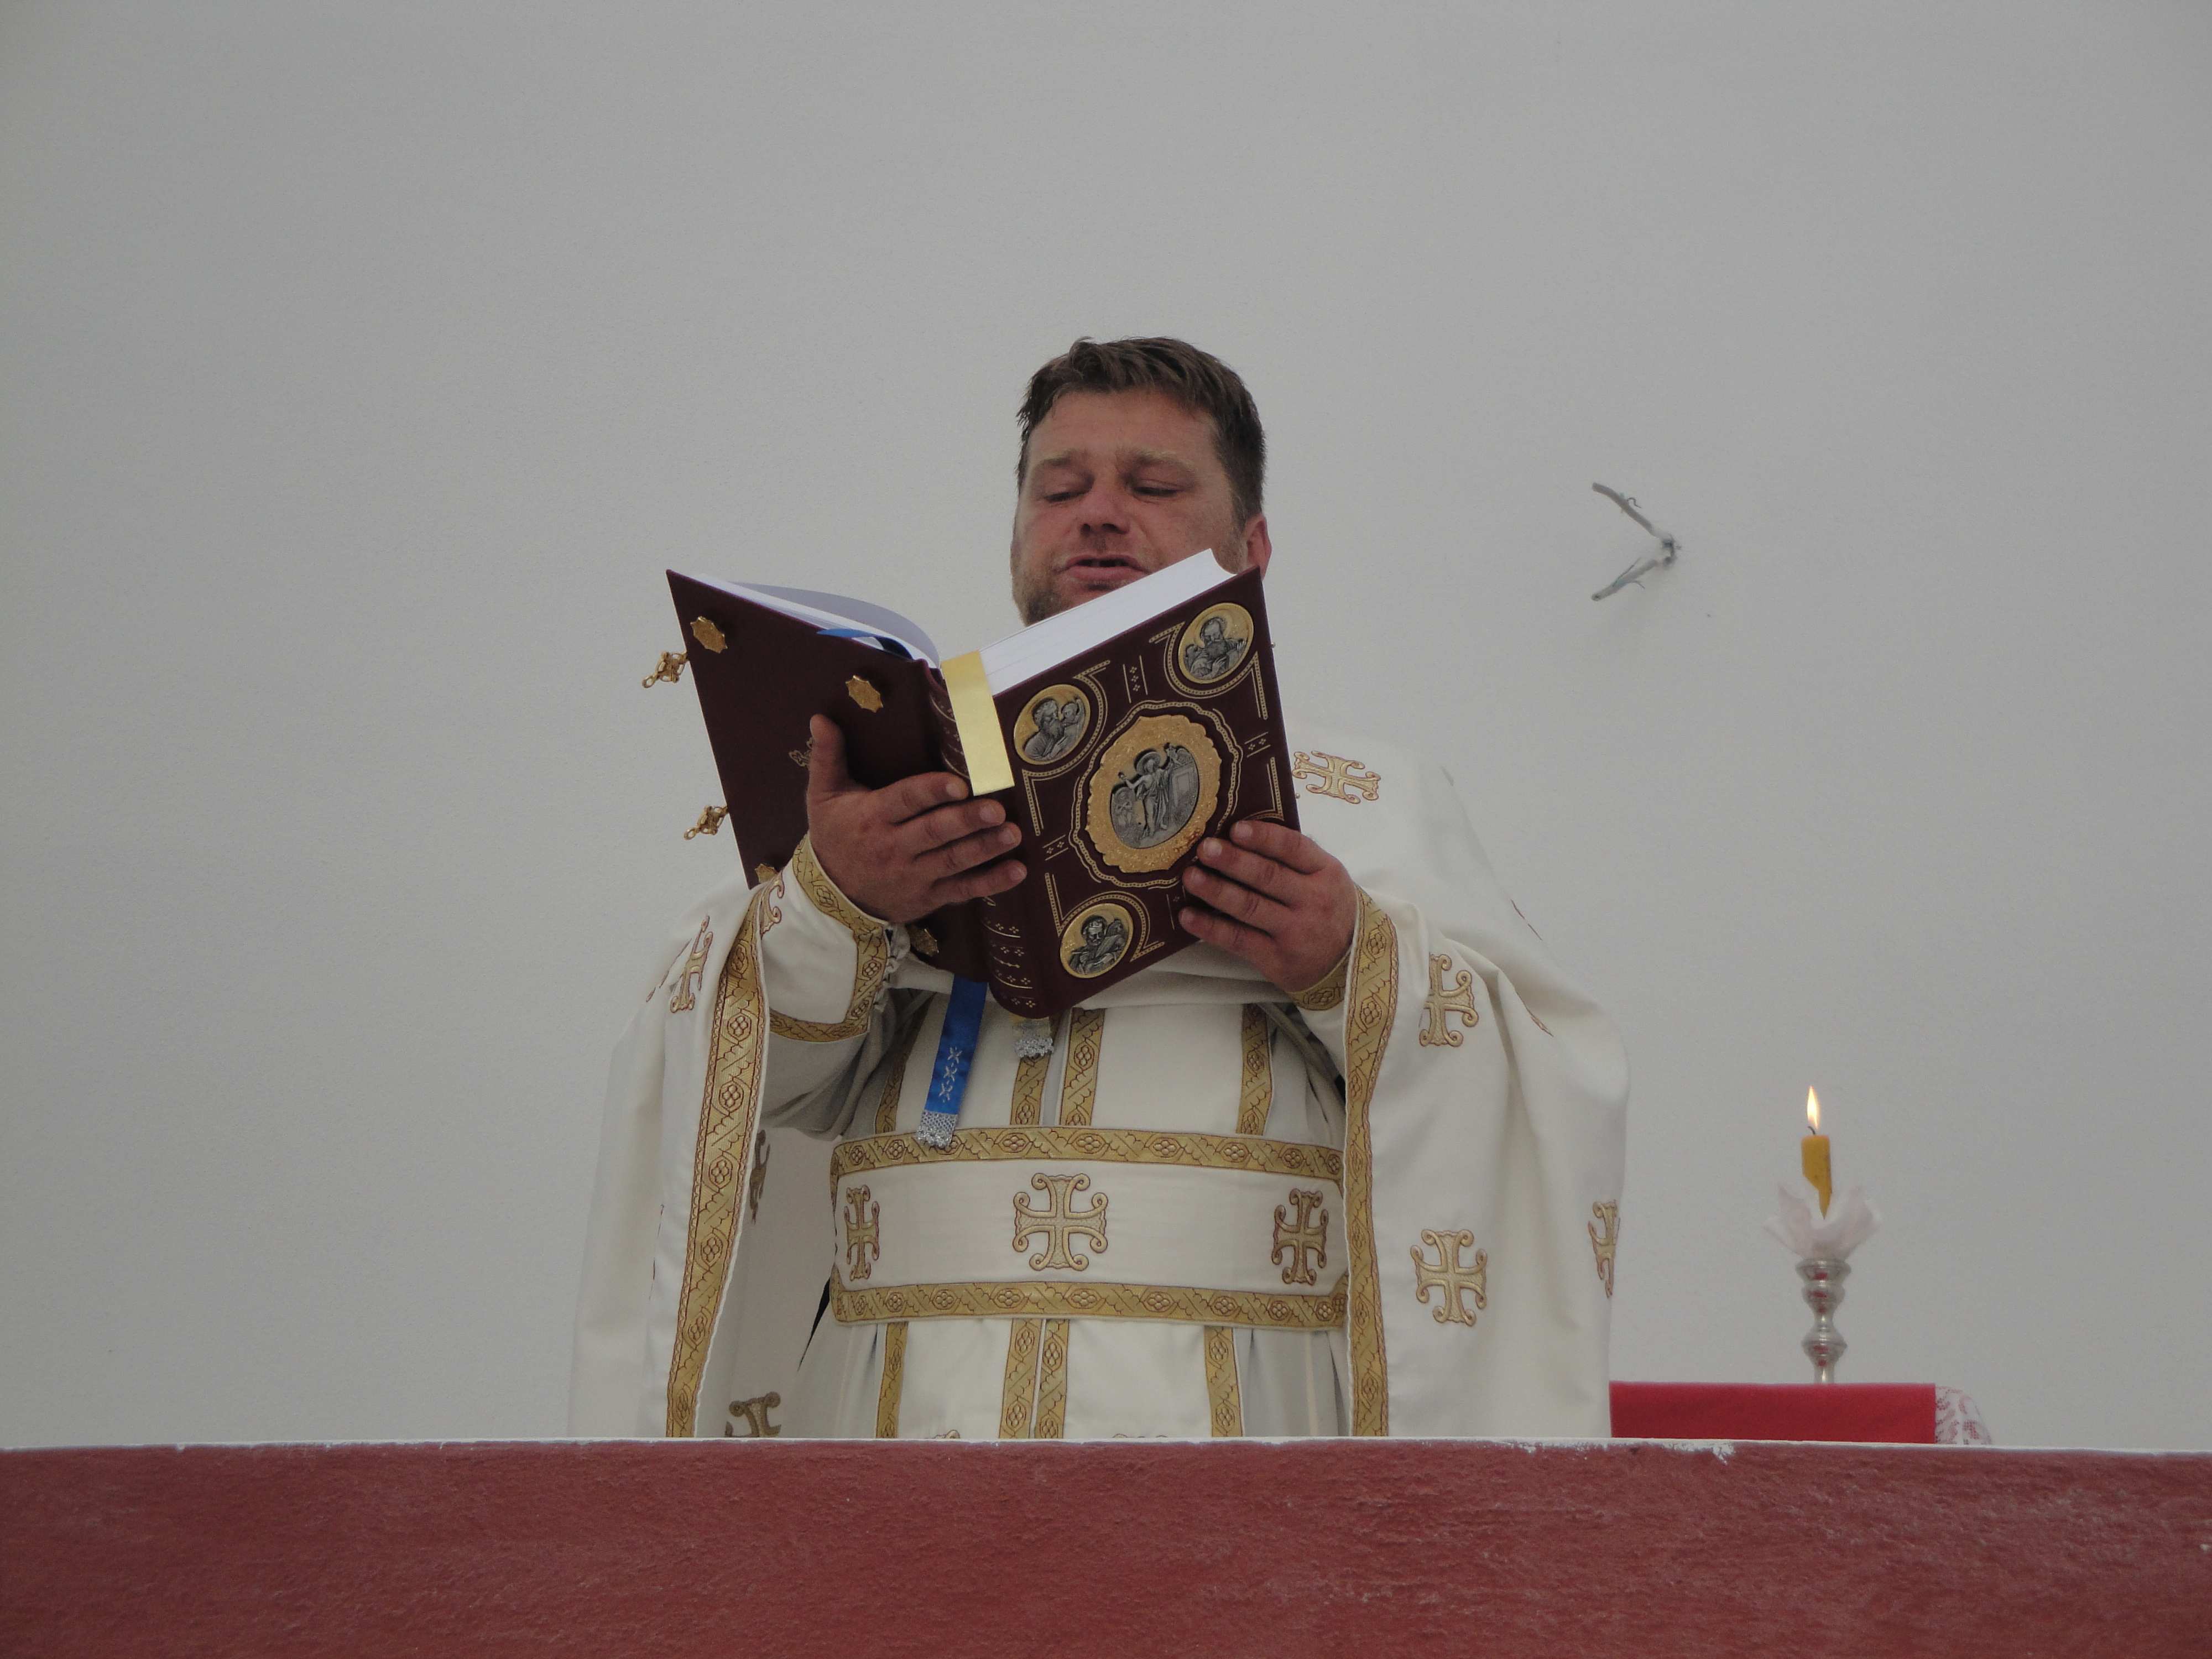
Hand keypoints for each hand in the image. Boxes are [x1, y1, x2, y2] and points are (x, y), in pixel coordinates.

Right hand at [803, 715, 1025, 924]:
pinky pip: (962, 890)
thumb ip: (827, 757)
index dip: (931, 792)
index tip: (959, 784)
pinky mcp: (928, 897)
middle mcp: (893, 848)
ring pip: (952, 861)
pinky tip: (1016, 870)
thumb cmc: (833, 835)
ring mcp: (913, 876)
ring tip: (1012, 833)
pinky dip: (991, 883)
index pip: (904, 802)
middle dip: (966, 821)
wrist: (831, 898)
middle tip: (996, 809)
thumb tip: (821, 718)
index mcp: (872, 817)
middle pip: (934, 833)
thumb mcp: (822, 797)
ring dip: (985, 848)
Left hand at [1179, 820, 1356, 997]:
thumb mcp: (1326, 878)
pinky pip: (1239, 941)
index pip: (1294, 848)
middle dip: (1233, 861)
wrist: (1349, 965)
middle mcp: (1314, 901)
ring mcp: (1295, 932)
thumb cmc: (1328, 910)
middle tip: (1204, 849)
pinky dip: (1211, 928)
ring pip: (1250, 907)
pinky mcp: (1277, 959)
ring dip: (1216, 891)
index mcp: (1326, 872)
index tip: (1235, 828)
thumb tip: (1243, 831)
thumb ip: (1295, 857)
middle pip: (1268, 876)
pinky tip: (1189, 916)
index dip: (1263, 838)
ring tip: (1191, 877)